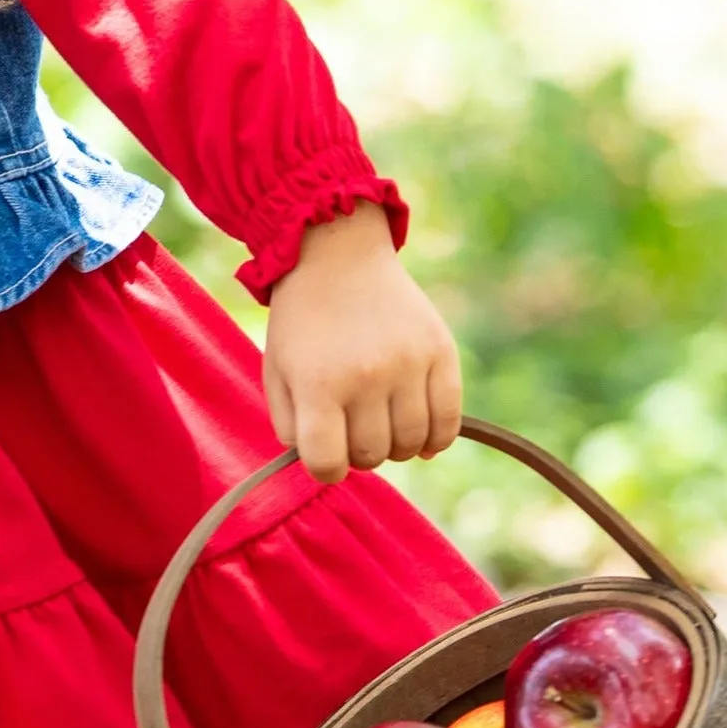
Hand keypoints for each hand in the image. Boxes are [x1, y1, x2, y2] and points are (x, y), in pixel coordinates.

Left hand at [262, 202, 460, 482]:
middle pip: (371, 455)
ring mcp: (408, 364)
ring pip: (410, 445)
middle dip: (358, 452)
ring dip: (394, 446)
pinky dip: (434, 438)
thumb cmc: (302, 323)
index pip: (328, 463)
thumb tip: (325, 465)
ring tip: (380, 422)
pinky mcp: (441, 353)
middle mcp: (367, 376)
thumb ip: (292, 427)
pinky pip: (448, 422)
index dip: (325, 468)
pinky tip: (418, 432)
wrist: (338, 258)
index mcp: (319, 383)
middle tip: (351, 427)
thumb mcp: (277, 372)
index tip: (325, 455)